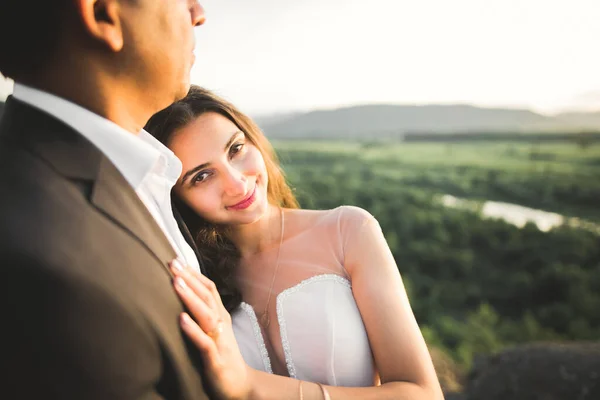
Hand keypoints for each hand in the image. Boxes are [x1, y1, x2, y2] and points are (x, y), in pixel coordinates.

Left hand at [170, 260, 250, 399]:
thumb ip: (203, 313)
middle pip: (207, 296)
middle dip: (189, 279)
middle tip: (173, 263)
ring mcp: (219, 341)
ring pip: (206, 315)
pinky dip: (193, 330)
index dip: (193, 274)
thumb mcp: (214, 331)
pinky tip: (181, 319)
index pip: (208, 289)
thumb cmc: (222, 356)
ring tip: (176, 283)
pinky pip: (204, 343)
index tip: (176, 260)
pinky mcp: (215, 360)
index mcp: (220, 316)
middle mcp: (221, 325)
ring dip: (191, 298)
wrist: (240, 385)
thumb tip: (186, 294)